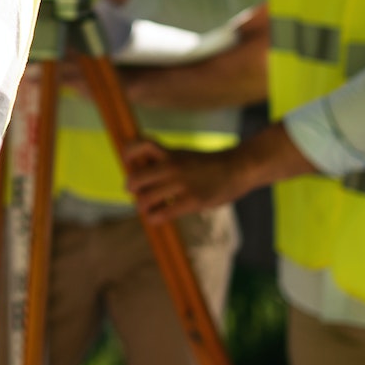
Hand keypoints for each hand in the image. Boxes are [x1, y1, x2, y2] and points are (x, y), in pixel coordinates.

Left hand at [122, 141, 248, 219]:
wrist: (237, 168)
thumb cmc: (207, 164)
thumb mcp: (184, 155)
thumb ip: (164, 161)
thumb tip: (141, 172)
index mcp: (170, 153)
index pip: (141, 145)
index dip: (128, 153)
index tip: (127, 162)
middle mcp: (173, 166)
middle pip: (135, 179)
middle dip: (131, 189)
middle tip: (137, 193)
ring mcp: (182, 184)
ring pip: (145, 199)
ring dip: (142, 207)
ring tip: (148, 208)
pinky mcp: (193, 200)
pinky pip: (162, 213)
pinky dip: (154, 218)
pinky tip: (156, 218)